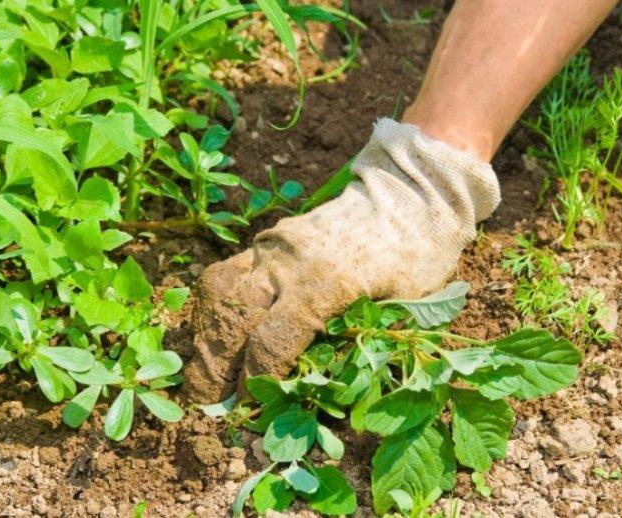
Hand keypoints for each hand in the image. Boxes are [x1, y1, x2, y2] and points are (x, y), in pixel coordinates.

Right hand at [182, 119, 499, 402]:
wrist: (409, 193)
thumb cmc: (416, 257)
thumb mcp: (404, 308)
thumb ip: (359, 346)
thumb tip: (314, 392)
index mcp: (325, 283)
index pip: (271, 342)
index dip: (255, 382)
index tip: (249, 408)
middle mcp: (288, 262)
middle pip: (231, 319)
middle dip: (214, 367)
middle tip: (210, 402)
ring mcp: (272, 246)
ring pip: (218, 293)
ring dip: (205, 336)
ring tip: (206, 369)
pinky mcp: (267, 239)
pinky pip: (226, 274)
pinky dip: (214, 308)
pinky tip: (217, 331)